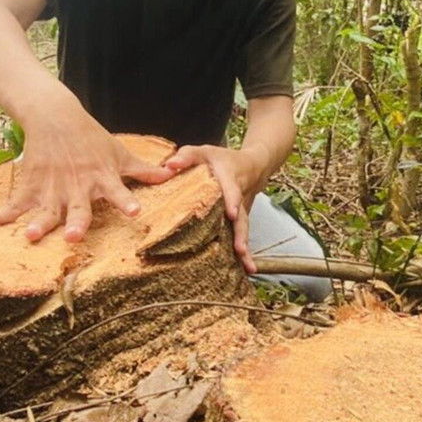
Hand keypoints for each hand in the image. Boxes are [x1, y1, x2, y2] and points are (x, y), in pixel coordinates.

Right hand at [0, 114, 173, 242]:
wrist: (54, 115)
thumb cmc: (91, 138)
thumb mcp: (118, 152)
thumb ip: (143, 169)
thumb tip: (172, 174)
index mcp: (100, 180)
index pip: (118, 193)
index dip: (126, 202)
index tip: (135, 212)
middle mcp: (76, 188)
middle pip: (77, 209)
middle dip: (75, 223)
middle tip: (72, 237)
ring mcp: (50, 190)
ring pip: (44, 212)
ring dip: (36, 224)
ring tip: (29, 237)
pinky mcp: (29, 188)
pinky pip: (10, 207)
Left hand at [165, 144, 265, 273]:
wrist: (254, 165)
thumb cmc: (222, 159)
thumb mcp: (204, 151)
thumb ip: (187, 156)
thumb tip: (167, 166)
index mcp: (231, 179)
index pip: (232, 190)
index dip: (233, 201)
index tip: (232, 213)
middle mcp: (240, 197)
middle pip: (242, 217)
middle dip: (241, 234)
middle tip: (240, 249)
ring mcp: (243, 211)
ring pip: (245, 230)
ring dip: (245, 248)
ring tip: (248, 267)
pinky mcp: (241, 221)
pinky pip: (242, 236)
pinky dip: (245, 253)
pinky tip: (247, 270)